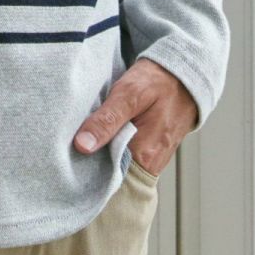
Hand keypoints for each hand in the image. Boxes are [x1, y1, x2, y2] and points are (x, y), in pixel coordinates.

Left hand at [71, 58, 197, 176]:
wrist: (184, 75)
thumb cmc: (157, 82)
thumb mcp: (128, 94)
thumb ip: (106, 120)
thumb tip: (82, 146)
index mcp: (145, 155)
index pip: (109, 179)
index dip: (88, 172)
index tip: (70, 161)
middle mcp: (151, 164)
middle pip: (114, 175)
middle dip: (93, 164)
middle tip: (73, 148)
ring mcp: (153, 159)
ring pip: (120, 166)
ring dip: (103, 156)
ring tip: (86, 141)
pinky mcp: (152, 151)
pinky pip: (128, 157)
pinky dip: (114, 149)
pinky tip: (103, 136)